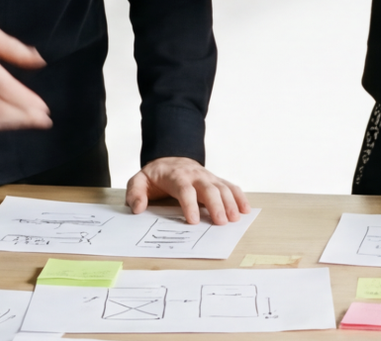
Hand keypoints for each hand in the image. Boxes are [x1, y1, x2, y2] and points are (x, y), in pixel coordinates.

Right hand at [0, 2, 52, 130]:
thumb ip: (15, 49)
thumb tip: (39, 61)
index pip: (8, 90)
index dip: (28, 103)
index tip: (44, 109)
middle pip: (0, 108)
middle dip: (24, 117)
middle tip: (43, 120)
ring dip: (10, 123)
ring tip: (27, 122)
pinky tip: (4, 121)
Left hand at [125, 157, 251, 224]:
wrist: (170, 159)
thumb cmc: (155, 176)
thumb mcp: (139, 181)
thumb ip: (135, 193)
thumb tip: (138, 208)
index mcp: (176, 176)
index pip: (184, 189)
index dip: (190, 205)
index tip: (194, 221)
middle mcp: (195, 175)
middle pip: (208, 188)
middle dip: (216, 205)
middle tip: (221, 222)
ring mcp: (208, 177)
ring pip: (222, 187)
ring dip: (230, 202)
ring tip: (235, 219)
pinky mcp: (216, 180)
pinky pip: (230, 186)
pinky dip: (239, 197)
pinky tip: (245, 209)